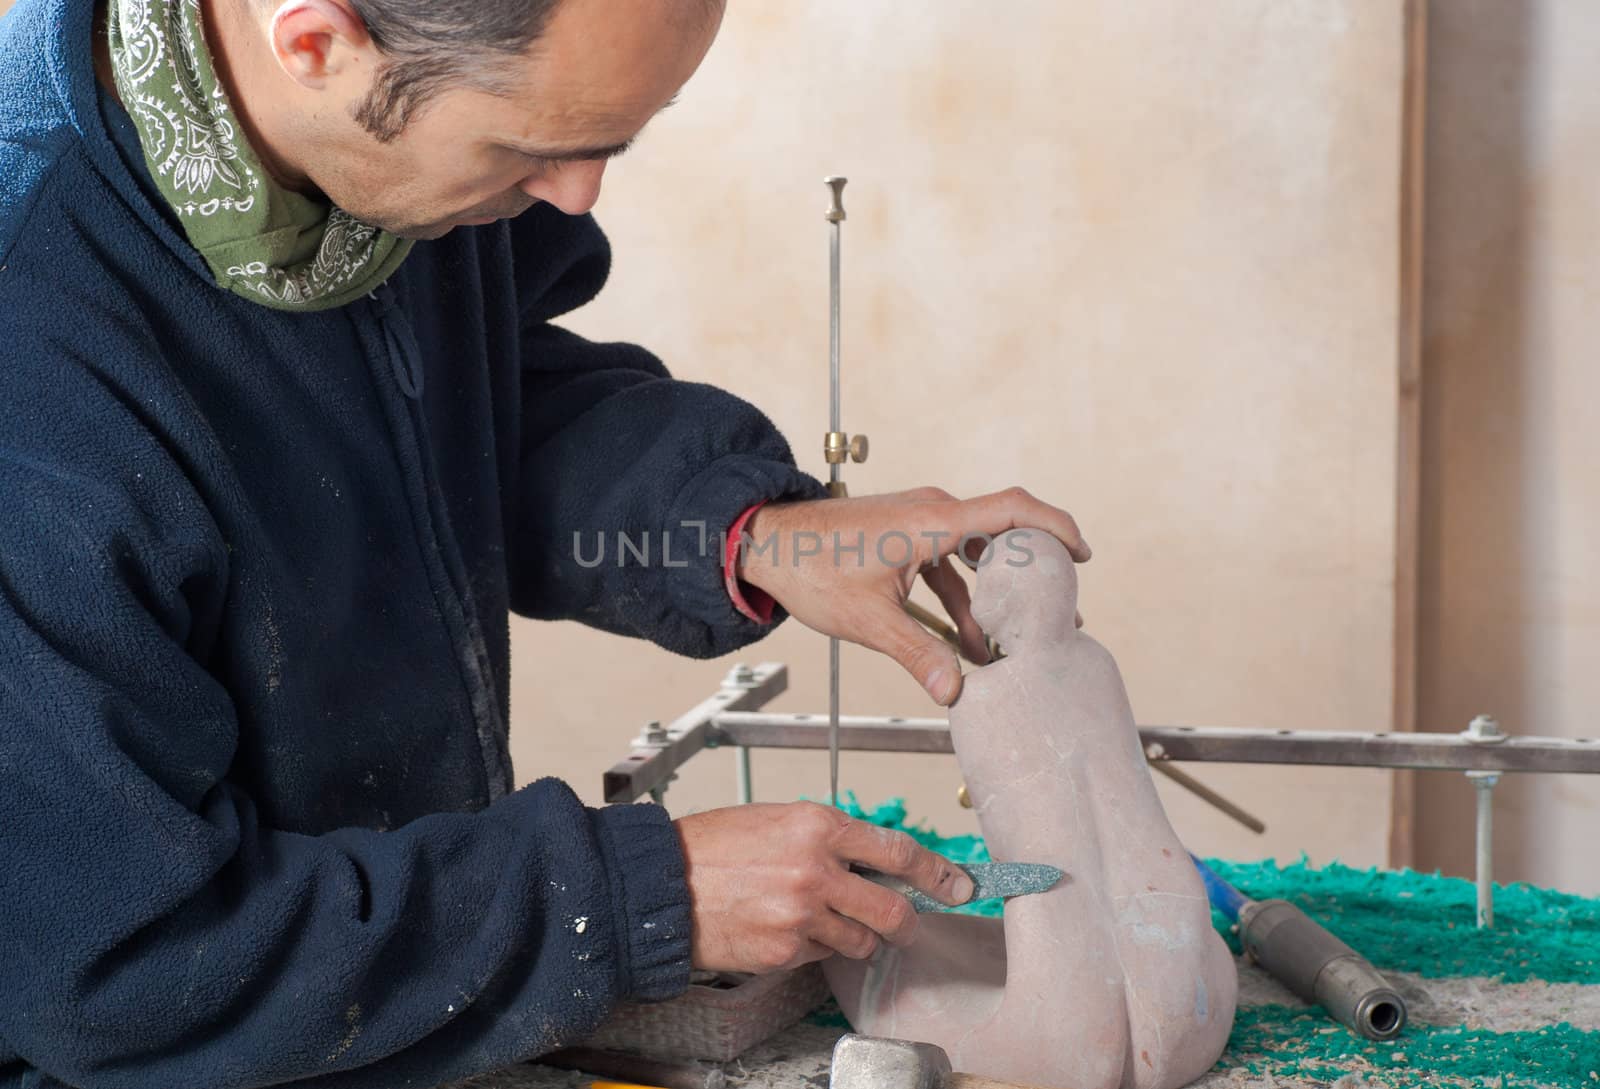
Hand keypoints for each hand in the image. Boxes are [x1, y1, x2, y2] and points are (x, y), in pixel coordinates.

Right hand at [674, 802, 974, 972]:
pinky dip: (813, 947)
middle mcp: (816, 870)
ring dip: (855, 937)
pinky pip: (820, 956)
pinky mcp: (784, 950)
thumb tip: (872, 861)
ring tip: (822, 921)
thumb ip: (827, 839)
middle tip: (909, 926)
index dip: (936, 871)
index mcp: (817, 826)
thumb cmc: (713, 846)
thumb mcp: (777, 820)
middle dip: (908, 923)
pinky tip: (784, 929)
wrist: (661, 883)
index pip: (897, 850)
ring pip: (860, 940)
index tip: (957, 884)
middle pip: (892, 909)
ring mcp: (801, 915)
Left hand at [738, 487, 1088, 704]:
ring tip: (1007, 647)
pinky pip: (945, 564)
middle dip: (1029, 576)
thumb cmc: (811, 568)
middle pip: (1000, 535)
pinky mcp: (902, 536)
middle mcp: (932, 511)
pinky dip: (959, 598)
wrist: (762, 544)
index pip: (1012, 511)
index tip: (1082, 554)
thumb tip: (955, 691)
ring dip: (989, 599)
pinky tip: (963, 642)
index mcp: (932, 520)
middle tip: (1056, 614)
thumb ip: (918, 654)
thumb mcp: (869, 620)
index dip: (1055, 527)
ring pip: (971, 558)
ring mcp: (917, 522)